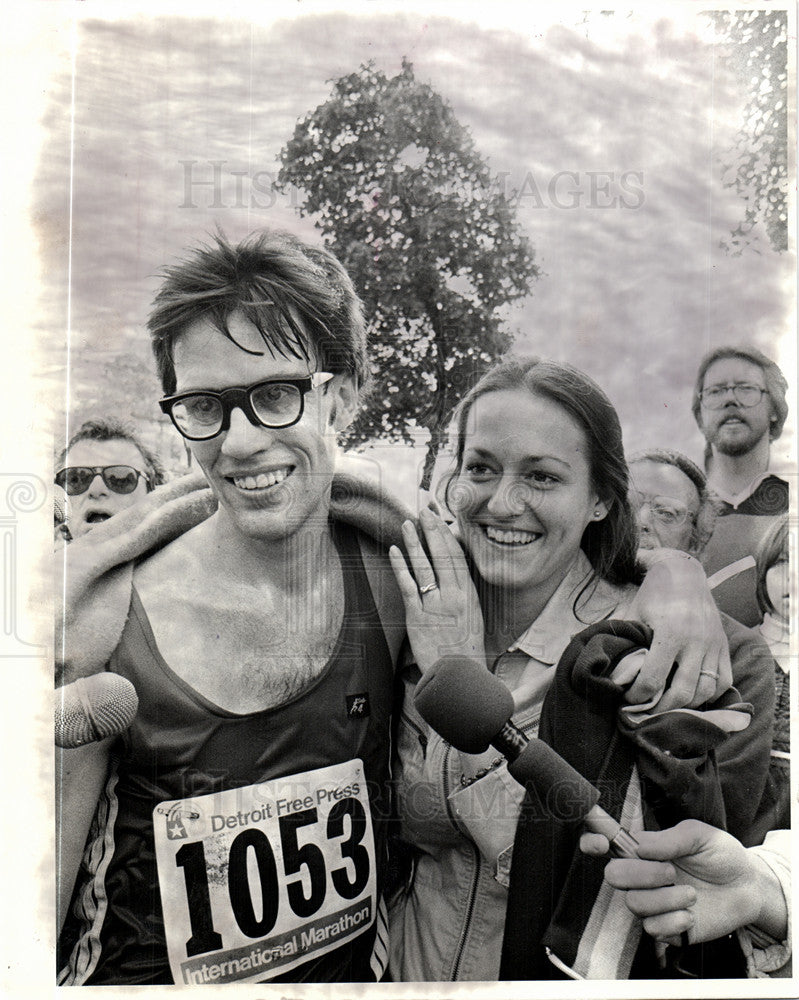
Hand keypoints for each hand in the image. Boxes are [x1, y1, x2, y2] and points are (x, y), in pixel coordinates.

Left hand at [389, 508, 484, 672]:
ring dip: (415, 543)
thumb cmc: (466, 650)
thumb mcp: (473, 618)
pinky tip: (394, 551)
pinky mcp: (418, 617)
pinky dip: (400, 567)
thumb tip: (454, 577)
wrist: (460, 676)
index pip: (458, 558)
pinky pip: (408, 586)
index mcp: (469, 596)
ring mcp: (436, 606)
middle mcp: (454, 597)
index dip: (447, 537)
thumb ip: (463, 596)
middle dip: (432, 532)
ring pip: (425, 567)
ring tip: (407, 524)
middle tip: (424, 512)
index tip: (440, 520)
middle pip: (442, 556)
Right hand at [580, 820, 786, 944]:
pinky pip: (652, 929)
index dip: (592, 841)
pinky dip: (673, 921)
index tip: (600, 843)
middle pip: (614, 876)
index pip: (604, 843)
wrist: (748, 888)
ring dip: (665, 899)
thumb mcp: (700, 835)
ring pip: (634, 904)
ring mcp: (653, 903)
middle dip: (641, 874)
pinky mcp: (666, 928)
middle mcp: (642, 876)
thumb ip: (670, 838)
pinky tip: (691, 914)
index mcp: (644, 850)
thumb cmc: (722, 855)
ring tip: (691, 894)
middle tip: (671, 872)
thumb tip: (640, 847)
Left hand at [627, 551, 731, 710]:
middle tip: (647, 713)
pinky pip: (724, 681)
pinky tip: (693, 697)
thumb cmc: (654, 595)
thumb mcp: (635, 614)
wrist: (684, 573)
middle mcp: (696, 641)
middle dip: (662, 709)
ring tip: (668, 709)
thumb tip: (609, 671)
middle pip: (683, 692)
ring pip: (706, 691)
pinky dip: (710, 695)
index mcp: (670, 633)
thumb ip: (627, 642)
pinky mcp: (724, 646)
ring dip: (687, 706)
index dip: (638, 696)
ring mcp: (714, 645)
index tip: (628, 700)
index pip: (654, 679)